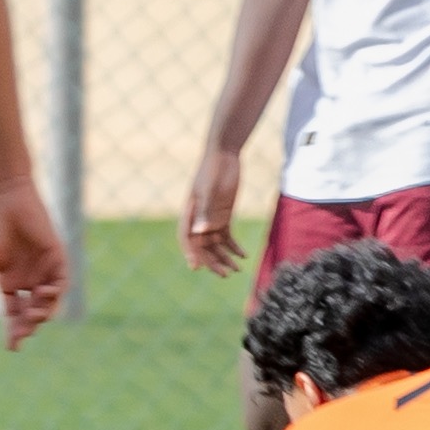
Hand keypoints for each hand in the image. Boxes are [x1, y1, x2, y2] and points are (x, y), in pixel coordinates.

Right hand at [0, 178, 68, 350]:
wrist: (3, 198)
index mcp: (9, 283)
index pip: (14, 314)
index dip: (14, 331)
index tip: (11, 347)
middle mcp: (28, 280)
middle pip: (33, 313)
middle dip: (28, 327)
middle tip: (21, 336)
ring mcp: (44, 269)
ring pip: (49, 302)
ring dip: (42, 313)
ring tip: (31, 315)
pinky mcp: (57, 256)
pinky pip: (62, 282)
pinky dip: (55, 293)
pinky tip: (42, 294)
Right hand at [180, 147, 245, 275]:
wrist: (224, 154)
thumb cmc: (213, 169)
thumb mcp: (210, 190)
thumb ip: (205, 211)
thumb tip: (200, 232)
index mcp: (189, 212)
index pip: (186, 238)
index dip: (190, 253)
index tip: (196, 268)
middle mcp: (198, 218)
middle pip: (202, 245)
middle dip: (212, 261)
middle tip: (224, 275)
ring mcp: (211, 217)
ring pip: (215, 244)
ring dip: (224, 257)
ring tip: (236, 270)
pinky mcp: (223, 215)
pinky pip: (226, 236)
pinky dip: (234, 247)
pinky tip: (243, 255)